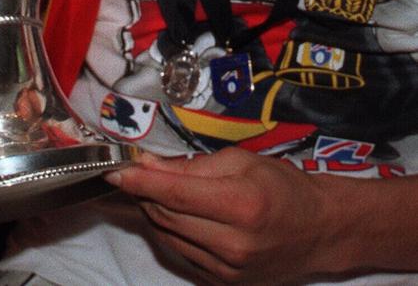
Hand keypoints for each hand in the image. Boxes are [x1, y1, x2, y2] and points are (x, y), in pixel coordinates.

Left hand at [105, 147, 343, 284]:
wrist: (319, 230)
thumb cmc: (282, 185)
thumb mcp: (241, 161)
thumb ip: (192, 166)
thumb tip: (149, 165)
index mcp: (240, 205)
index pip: (175, 193)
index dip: (140, 181)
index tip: (115, 170)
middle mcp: (232, 243)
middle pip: (166, 215)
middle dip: (144, 192)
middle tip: (137, 172)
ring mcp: (227, 270)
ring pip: (168, 236)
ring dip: (156, 211)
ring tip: (160, 190)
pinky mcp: (224, 284)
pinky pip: (181, 253)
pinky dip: (172, 231)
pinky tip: (179, 215)